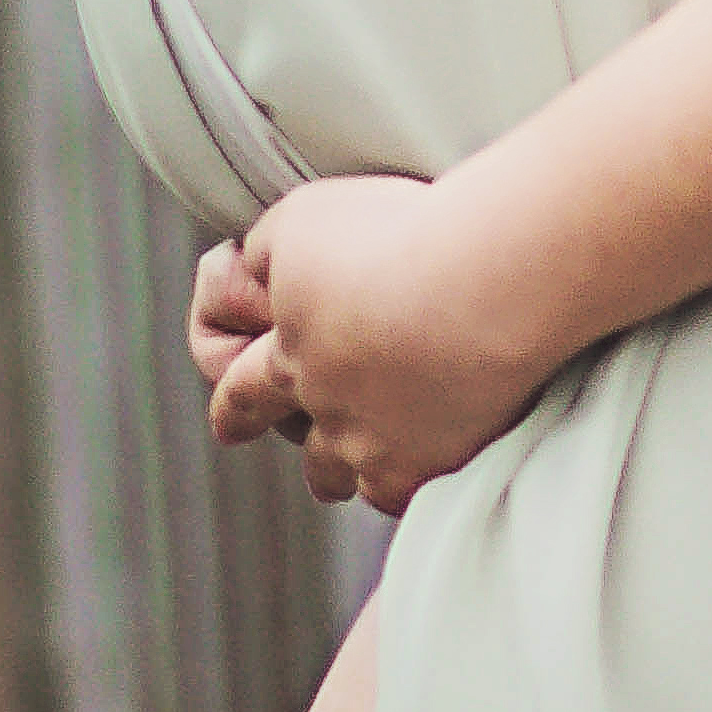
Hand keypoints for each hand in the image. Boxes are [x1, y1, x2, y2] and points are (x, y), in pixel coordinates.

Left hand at [187, 175, 528, 517]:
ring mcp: (378, 445)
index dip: (235, 404)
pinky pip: (409, 491)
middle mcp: (327, 409)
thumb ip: (266, 253)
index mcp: (288, 355)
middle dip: (301, 443)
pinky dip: (414, 477)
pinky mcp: (433, 464)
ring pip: (350, 477)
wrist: (481, 279)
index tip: (230, 421)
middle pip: (304, 447)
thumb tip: (246, 270)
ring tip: (369, 460)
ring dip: (352, 468)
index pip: (241, 391)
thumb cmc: (393, 237)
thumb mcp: (301, 219)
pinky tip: (428, 461)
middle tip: (307, 463)